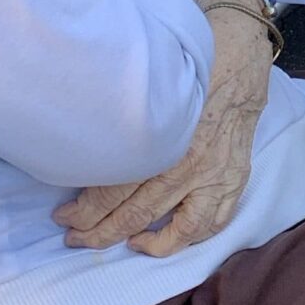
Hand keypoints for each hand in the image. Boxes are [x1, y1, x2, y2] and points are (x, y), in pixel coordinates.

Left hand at [53, 13, 269, 255]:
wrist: (240, 60)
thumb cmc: (188, 67)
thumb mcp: (149, 86)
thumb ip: (122, 120)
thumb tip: (84, 146)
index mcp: (161, 139)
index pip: (114, 190)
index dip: (83, 209)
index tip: (64, 215)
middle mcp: (187, 164)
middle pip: (135, 213)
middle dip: (99, 231)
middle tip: (75, 237)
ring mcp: (214, 176)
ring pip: (174, 229)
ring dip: (141, 242)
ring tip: (119, 244)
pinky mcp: (234, 180)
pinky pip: (212, 223)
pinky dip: (187, 239)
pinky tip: (163, 240)